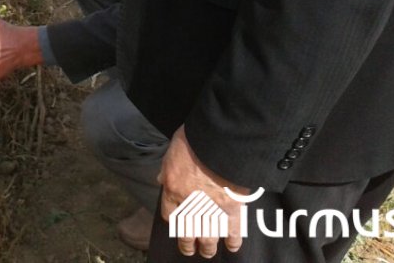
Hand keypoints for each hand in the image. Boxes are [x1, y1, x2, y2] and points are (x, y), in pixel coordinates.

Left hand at [158, 125, 249, 257]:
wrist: (219, 140)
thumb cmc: (193, 141)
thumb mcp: (171, 152)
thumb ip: (166, 169)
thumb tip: (160, 178)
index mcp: (172, 190)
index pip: (170, 216)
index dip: (174, 223)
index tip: (176, 227)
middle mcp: (190, 204)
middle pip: (187, 234)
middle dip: (188, 244)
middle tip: (189, 250)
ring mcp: (212, 209)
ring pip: (209, 238)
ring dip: (208, 247)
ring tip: (208, 252)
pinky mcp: (233, 208)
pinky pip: (233, 231)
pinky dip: (233, 241)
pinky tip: (233, 246)